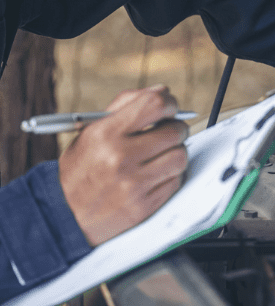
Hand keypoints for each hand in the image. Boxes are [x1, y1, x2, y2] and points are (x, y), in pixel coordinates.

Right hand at [59, 85, 188, 245]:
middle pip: (174, 131)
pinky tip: (155, 174)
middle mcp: (119, 157)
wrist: (63, 215)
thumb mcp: (92, 130)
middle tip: (169, 131)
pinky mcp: (144, 206)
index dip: (169, 102)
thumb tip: (163, 91)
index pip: (154, 105)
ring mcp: (133, 184)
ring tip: (161, 154)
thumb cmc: (82, 166)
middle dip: (176, 128)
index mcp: (105, 133)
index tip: (170, 107)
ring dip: (176, 152)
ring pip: (180, 156)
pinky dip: (170, 175)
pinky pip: (176, 180)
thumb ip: (126, 105)